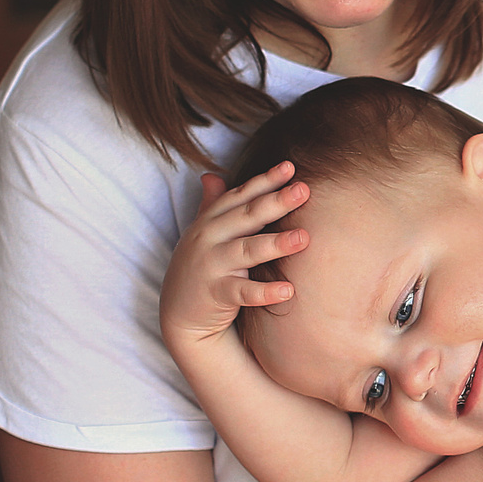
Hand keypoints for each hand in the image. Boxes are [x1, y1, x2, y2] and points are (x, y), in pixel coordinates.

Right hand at [159, 166, 309, 353]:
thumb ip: (212, 205)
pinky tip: (288, 290)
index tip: (290, 167)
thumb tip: (211, 175)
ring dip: (275, 244)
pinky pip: (242, 292)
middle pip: (247, 217)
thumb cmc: (201, 267)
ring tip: (304, 237)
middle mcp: (208, 239)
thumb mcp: (202, 234)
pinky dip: (264, 292)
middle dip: (276, 202)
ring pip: (247, 251)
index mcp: (210, 221)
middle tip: (304, 190)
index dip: (265, 180)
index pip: (241, 196)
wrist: (178, 314)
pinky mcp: (215, 295)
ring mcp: (211, 266)